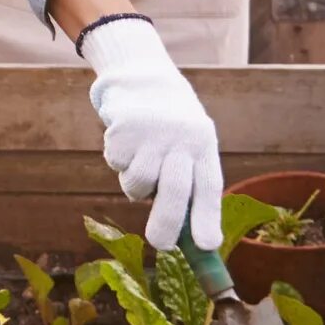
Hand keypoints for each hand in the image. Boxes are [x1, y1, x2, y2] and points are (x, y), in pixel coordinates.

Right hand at [80, 16, 222, 250]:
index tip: (207, 247)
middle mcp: (181, 139)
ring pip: (139, 183)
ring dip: (135, 185)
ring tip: (141, 163)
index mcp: (203, 146)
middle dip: (167, 223)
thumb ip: (189, 184)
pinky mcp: (123, 128)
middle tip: (160, 245)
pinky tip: (128, 142)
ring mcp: (151, 133)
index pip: (208, 187)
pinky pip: (117, 164)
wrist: (142, 77)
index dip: (207, 218)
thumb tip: (187, 240)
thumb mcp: (189, 146)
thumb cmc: (171, 127)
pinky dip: (119, 161)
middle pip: (175, 190)